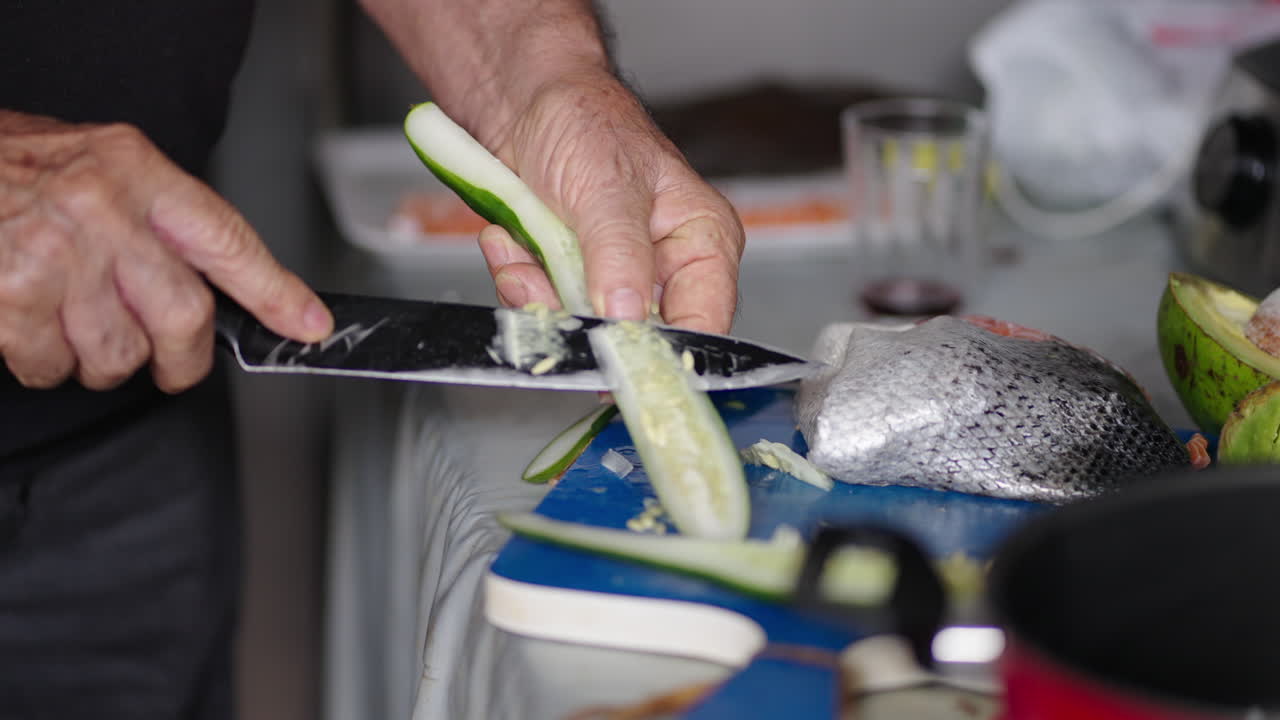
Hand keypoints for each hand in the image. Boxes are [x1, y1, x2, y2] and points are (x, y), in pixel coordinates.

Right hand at [0, 111, 332, 391]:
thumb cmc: (17, 169)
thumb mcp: (101, 169)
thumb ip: (159, 220)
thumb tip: (224, 288)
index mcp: (136, 170)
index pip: (226, 239)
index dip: (275, 291)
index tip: (308, 325)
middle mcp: (102, 207)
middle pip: (184, 315)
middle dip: (183, 358)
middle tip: (172, 366)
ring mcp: (56, 252)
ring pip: (120, 352)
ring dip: (105, 361)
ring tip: (78, 326)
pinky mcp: (13, 296)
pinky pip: (55, 365)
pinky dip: (48, 364)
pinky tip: (33, 328)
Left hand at [475, 71, 744, 334]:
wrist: (521, 101)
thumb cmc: (583, 121)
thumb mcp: (608, 189)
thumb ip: (621, 257)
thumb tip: (627, 317)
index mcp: (702, 241)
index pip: (704, 322)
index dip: (664, 353)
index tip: (618, 365)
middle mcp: (664, 267)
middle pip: (635, 336)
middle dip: (580, 316)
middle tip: (545, 285)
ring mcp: (613, 276)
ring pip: (582, 327)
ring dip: (539, 295)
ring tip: (523, 247)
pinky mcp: (570, 279)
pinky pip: (545, 308)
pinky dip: (519, 281)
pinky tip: (511, 243)